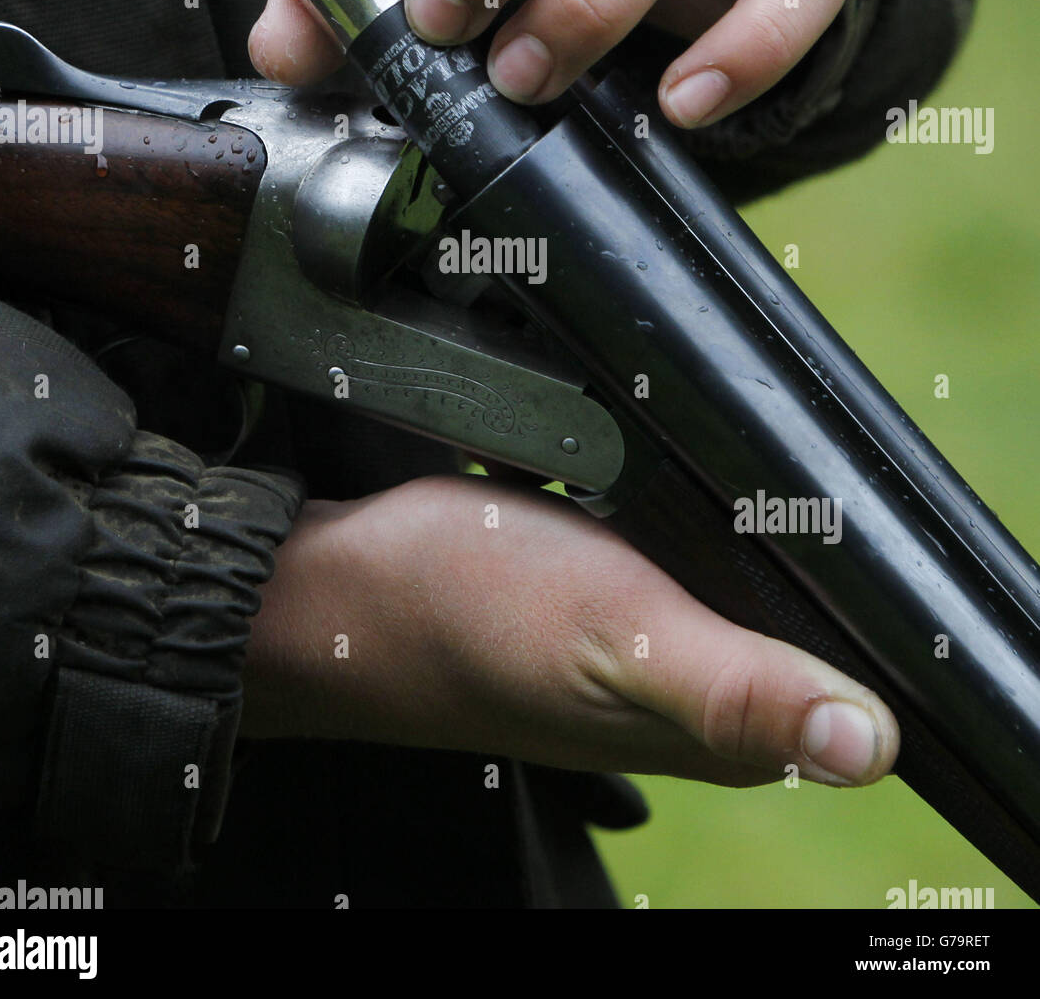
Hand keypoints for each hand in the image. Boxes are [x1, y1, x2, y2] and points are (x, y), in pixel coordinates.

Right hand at [241, 476, 898, 788]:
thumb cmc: (466, 612)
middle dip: (796, 538)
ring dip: (738, 518)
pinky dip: (682, 508)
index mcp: (723, 732)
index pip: (854, 668)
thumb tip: (867, 743)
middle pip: (798, 604)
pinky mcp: (607, 597)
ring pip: (736, 570)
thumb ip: (738, 690)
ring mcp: (647, 643)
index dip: (867, 593)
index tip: (845, 514)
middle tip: (756, 466)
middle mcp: (695, 694)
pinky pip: (678, 544)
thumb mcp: (616, 637)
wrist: (338, 582)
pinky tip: (669, 476)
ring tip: (711, 460)